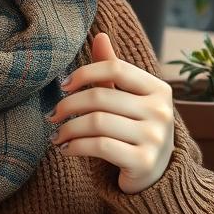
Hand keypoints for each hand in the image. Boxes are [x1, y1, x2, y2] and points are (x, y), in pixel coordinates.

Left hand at [47, 31, 174, 193]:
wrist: (154, 177)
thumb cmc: (134, 130)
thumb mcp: (128, 99)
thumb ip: (113, 70)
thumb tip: (100, 36)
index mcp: (159, 89)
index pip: (115, 68)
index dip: (84, 73)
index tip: (63, 86)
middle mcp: (162, 111)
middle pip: (100, 97)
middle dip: (68, 106)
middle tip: (51, 116)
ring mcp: (155, 137)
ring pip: (97, 123)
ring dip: (68, 129)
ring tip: (57, 135)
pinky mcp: (143, 162)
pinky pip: (99, 146)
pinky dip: (76, 146)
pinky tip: (66, 149)